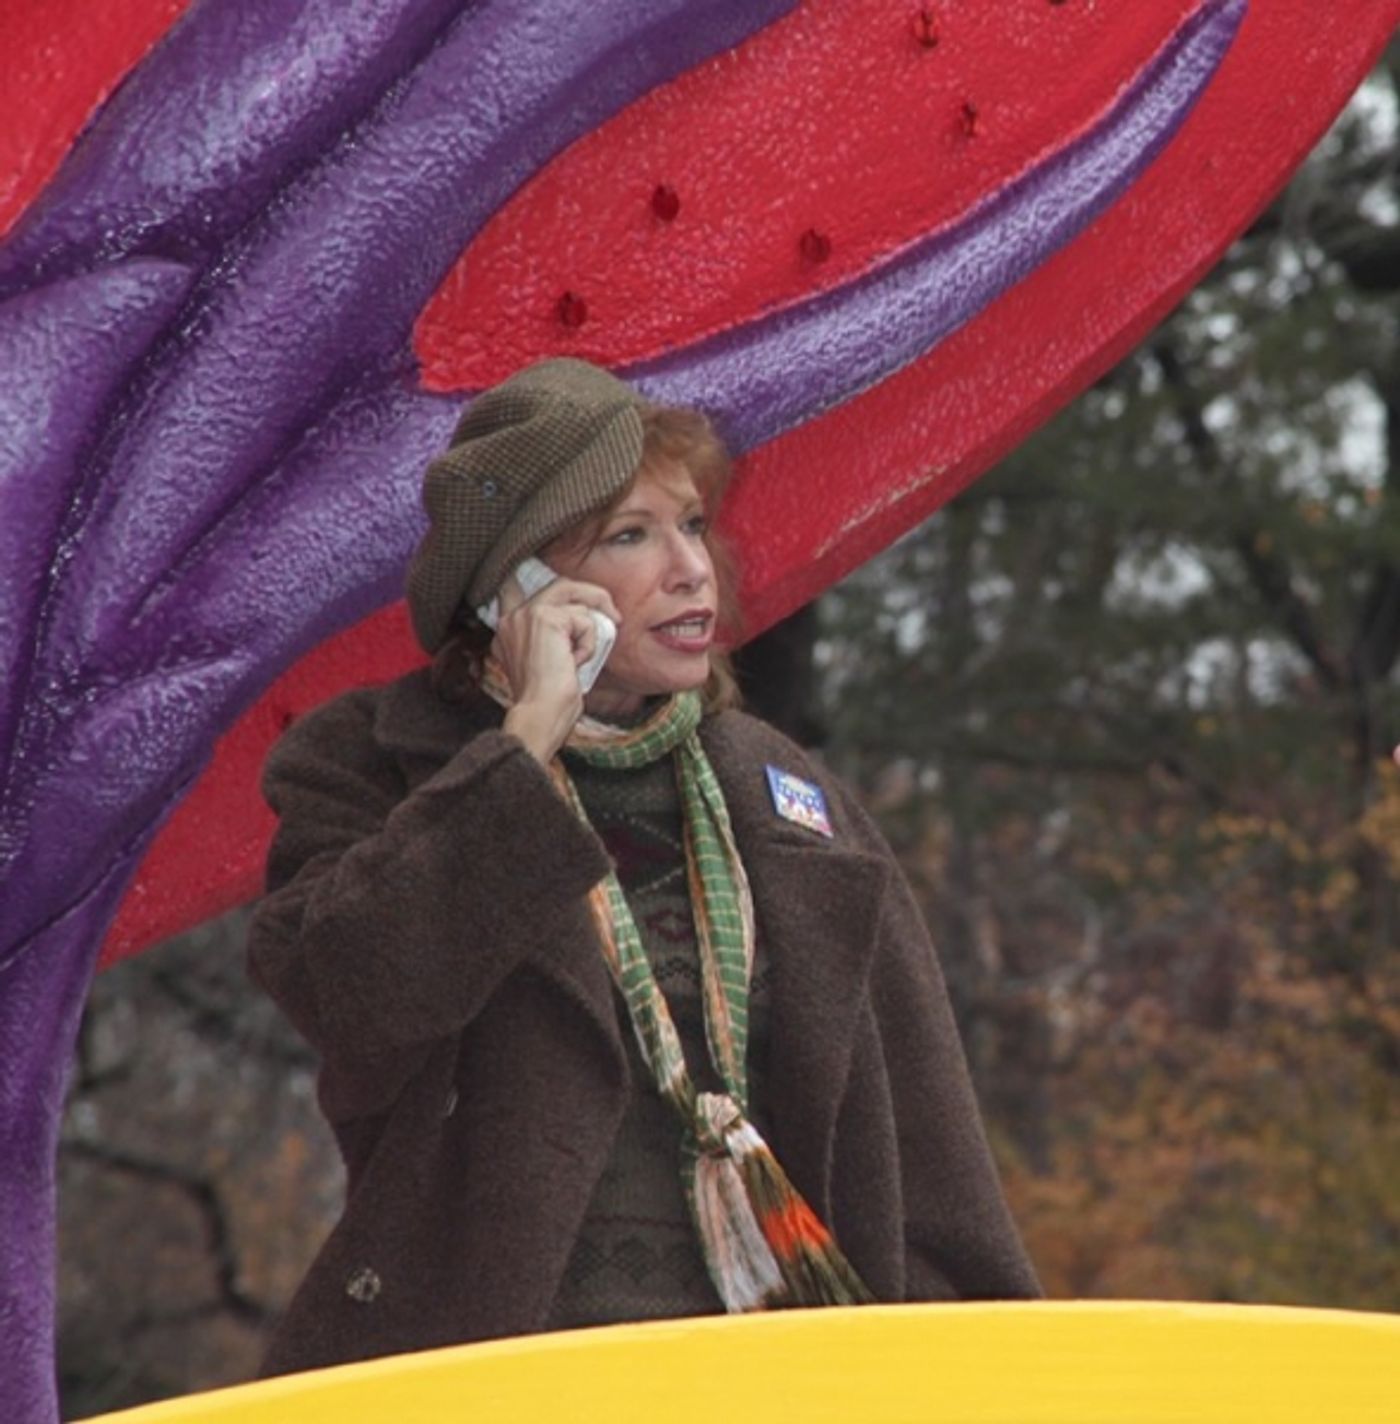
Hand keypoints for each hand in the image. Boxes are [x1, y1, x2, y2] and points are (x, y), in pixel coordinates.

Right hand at [493, 571, 619, 762]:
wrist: (540, 715)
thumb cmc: (548, 701)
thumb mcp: (549, 663)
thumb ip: (557, 639)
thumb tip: (588, 620)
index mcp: (507, 631)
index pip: (513, 588)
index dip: (536, 577)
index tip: (560, 585)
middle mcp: (511, 619)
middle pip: (557, 585)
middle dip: (590, 594)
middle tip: (612, 615)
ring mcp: (527, 615)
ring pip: (571, 590)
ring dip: (594, 617)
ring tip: (595, 643)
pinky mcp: (546, 619)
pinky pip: (583, 619)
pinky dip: (589, 642)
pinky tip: (576, 663)